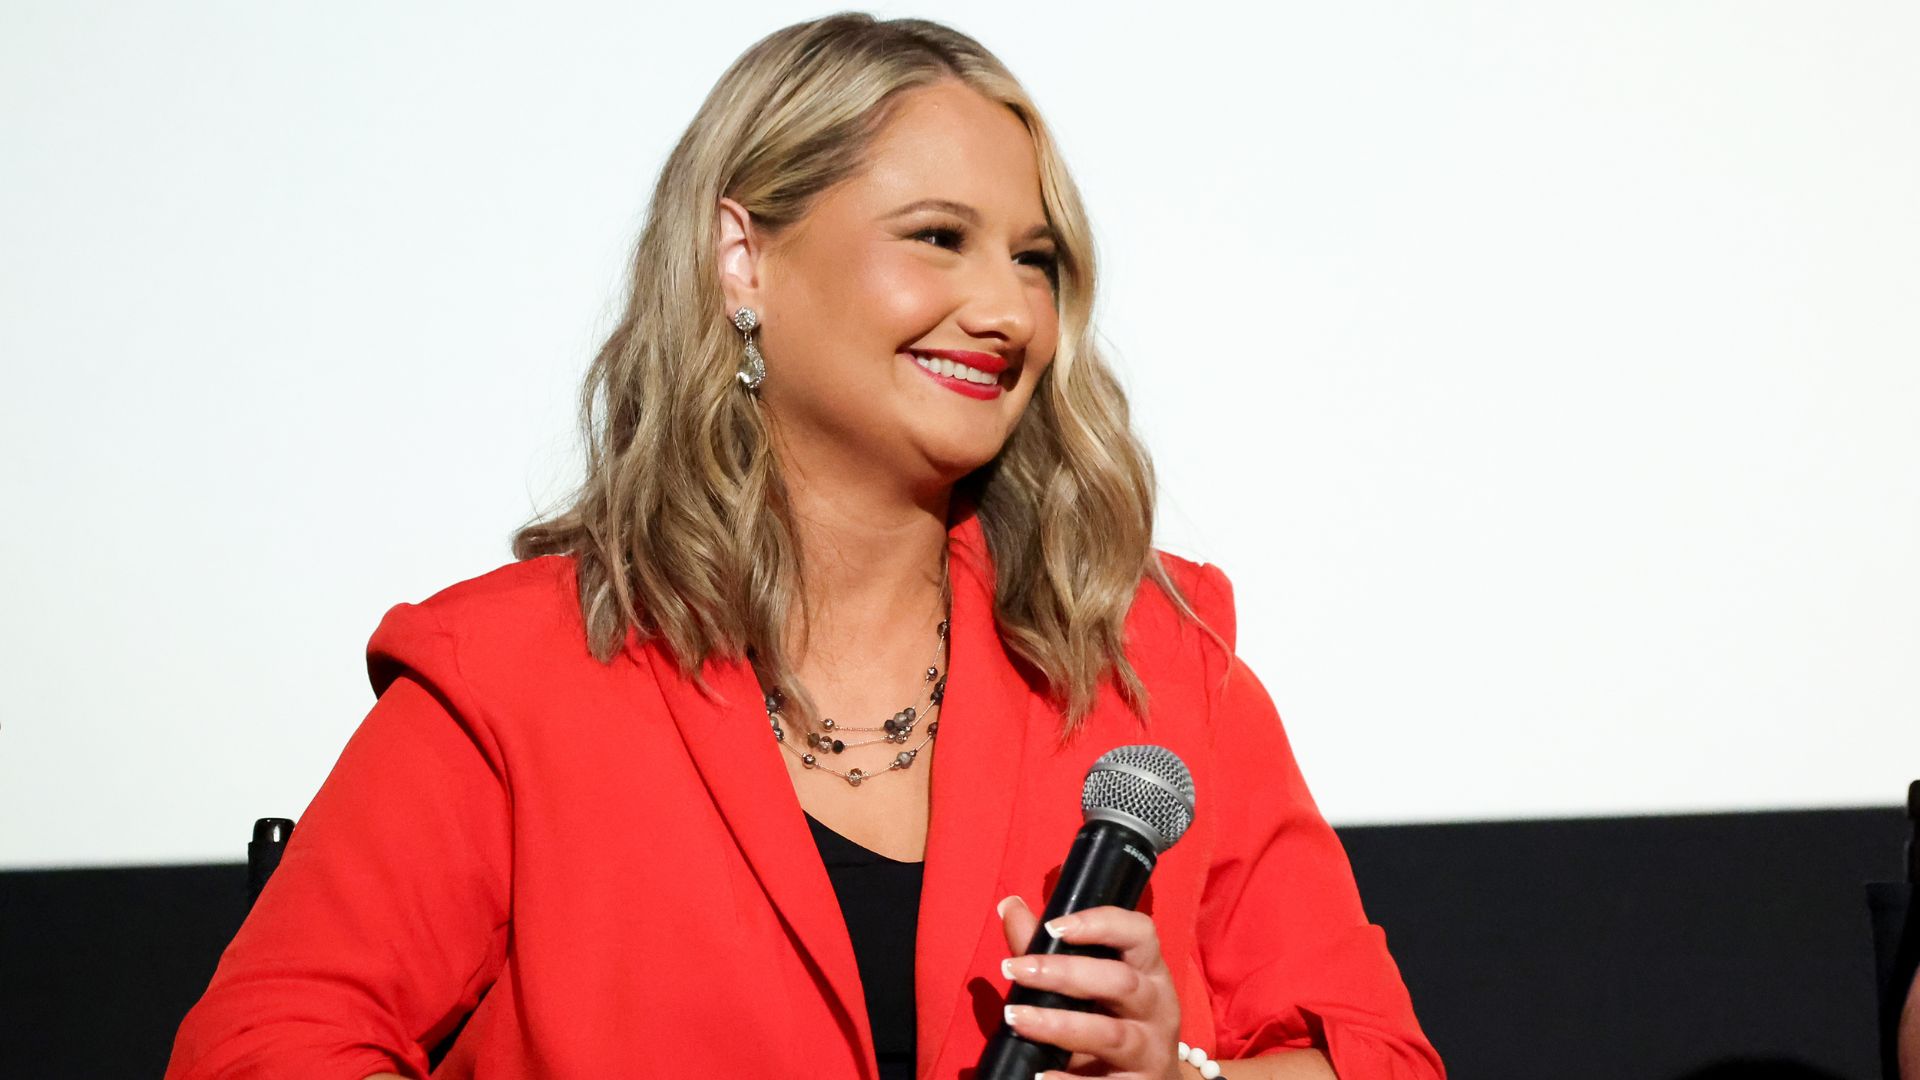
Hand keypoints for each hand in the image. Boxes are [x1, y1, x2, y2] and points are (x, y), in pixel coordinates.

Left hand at [997, 895, 1183, 1079]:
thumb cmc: (1114, 1019)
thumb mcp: (1091, 984)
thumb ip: (1049, 948)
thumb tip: (1010, 907)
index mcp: (1148, 970)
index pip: (1139, 933)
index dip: (1100, 923)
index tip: (1055, 926)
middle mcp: (1157, 1006)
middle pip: (1120, 982)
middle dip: (1065, 974)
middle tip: (1014, 969)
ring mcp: (1151, 1049)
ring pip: (1109, 1033)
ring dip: (1058, 1024)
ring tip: (1015, 1018)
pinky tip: (1038, 1074)